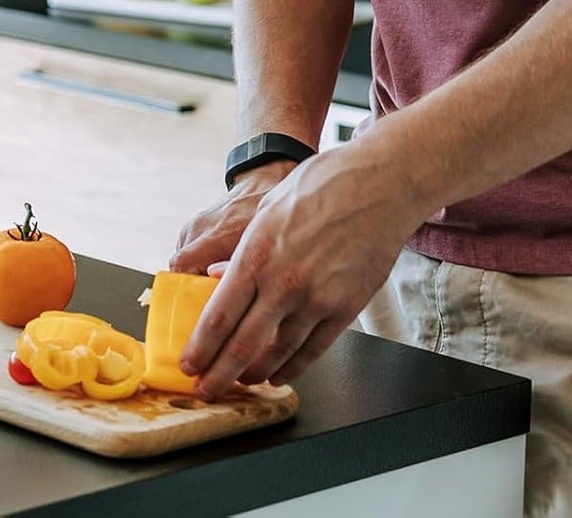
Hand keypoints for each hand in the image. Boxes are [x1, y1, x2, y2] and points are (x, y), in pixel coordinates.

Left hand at [178, 140, 423, 398]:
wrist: (382, 183)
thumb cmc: (325, 184)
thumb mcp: (270, 207)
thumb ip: (245, 248)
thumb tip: (221, 278)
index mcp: (258, 253)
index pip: (219, 316)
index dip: (200, 348)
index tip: (189, 364)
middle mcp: (284, 283)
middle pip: (242, 346)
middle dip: (219, 376)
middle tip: (206, 389)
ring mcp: (318, 299)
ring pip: (278, 354)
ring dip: (255, 374)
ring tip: (241, 381)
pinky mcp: (347, 307)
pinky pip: (313, 350)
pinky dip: (293, 367)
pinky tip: (279, 373)